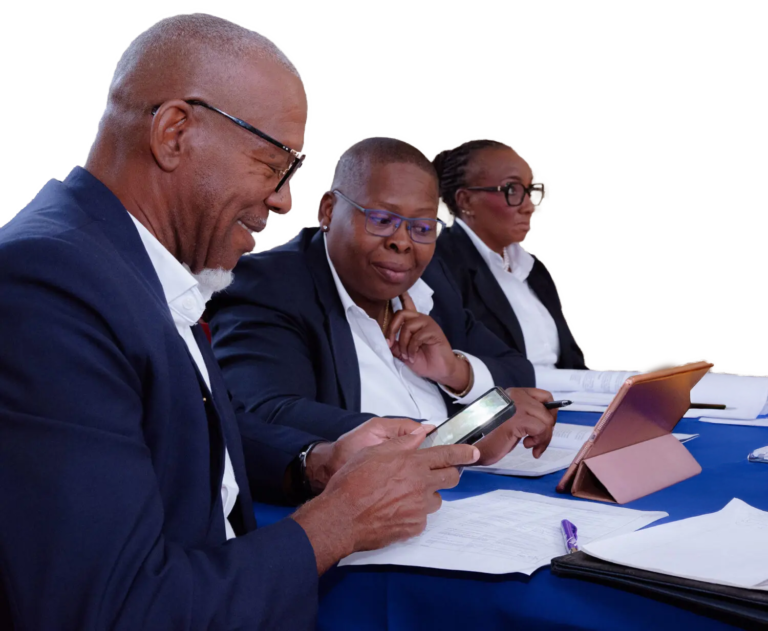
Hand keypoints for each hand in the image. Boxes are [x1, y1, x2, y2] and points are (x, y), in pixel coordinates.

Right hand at [291, 425, 479, 573]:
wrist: (342, 517)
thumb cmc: (352, 483)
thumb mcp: (373, 452)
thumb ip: (401, 443)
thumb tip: (420, 434)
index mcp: (412, 463)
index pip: (447, 455)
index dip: (463, 453)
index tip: (474, 453)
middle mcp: (421, 485)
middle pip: (450, 478)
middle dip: (448, 473)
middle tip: (436, 474)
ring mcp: (419, 508)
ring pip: (435, 499)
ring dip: (426, 495)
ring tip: (403, 495)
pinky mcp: (414, 527)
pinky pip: (422, 518)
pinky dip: (413, 514)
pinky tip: (395, 510)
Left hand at [386, 291, 469, 391]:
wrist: (439, 370)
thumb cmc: (423, 360)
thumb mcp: (404, 353)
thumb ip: (396, 345)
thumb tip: (387, 340)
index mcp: (414, 323)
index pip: (408, 305)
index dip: (403, 296)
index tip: (397, 289)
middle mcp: (420, 320)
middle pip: (402, 313)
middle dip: (392, 328)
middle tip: (390, 343)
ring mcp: (428, 324)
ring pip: (408, 326)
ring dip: (404, 343)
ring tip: (406, 355)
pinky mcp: (434, 331)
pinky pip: (417, 336)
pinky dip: (411, 349)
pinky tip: (413, 356)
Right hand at [475, 388, 557, 464]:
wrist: (471, 447)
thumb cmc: (487, 437)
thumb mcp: (510, 419)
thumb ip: (526, 414)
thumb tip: (547, 419)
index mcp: (513, 394)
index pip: (544, 396)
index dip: (550, 412)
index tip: (547, 427)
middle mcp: (515, 396)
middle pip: (548, 410)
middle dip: (548, 430)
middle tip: (538, 442)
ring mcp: (517, 406)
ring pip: (547, 421)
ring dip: (544, 438)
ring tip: (531, 446)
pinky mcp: (517, 420)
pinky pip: (541, 429)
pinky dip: (539, 441)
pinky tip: (527, 446)